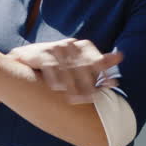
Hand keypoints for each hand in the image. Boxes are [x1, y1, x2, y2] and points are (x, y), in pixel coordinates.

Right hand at [8, 38, 122, 103]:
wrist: (25, 58)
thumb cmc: (56, 63)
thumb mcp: (78, 62)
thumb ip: (99, 61)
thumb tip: (120, 56)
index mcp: (81, 46)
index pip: (96, 59)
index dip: (104, 72)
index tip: (112, 85)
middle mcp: (69, 45)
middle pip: (82, 65)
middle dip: (88, 83)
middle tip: (93, 99)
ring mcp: (54, 48)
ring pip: (66, 68)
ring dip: (71, 85)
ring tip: (77, 100)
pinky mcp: (40, 53)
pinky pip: (49, 66)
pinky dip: (53, 77)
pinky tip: (57, 89)